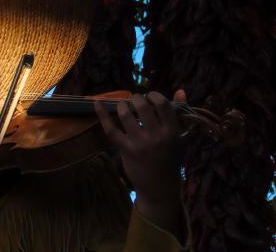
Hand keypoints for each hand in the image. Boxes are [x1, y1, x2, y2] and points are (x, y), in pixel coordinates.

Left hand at [95, 90, 186, 239]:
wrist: (160, 185)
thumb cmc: (171, 158)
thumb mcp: (181, 137)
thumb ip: (179, 113)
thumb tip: (180, 91)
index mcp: (172, 131)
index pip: (163, 104)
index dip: (154, 95)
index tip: (150, 97)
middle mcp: (156, 136)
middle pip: (142, 106)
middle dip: (136, 98)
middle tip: (135, 101)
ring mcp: (140, 143)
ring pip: (126, 114)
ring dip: (123, 105)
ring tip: (124, 106)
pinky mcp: (126, 150)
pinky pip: (111, 129)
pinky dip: (102, 115)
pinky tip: (96, 103)